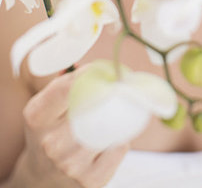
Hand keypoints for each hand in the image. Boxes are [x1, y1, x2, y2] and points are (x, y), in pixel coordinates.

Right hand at [16, 69, 128, 187]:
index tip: (105, 68)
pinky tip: (110, 136)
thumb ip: (67, 83)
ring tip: (114, 111)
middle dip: (110, 93)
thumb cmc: (49, 132)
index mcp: (37, 117)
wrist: (42, 178)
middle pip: (93, 107)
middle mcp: (51, 143)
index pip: (68, 88)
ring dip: (117, 116)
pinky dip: (120, 137)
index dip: (91, 74)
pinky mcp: (91, 180)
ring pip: (110, 126)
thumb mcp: (45, 107)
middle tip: (121, 83)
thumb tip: (100, 67)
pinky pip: (120, 146)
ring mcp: (71, 164)